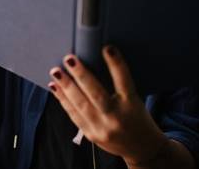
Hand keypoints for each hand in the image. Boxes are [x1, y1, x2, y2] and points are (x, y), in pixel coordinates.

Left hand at [47, 46, 169, 164]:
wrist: (143, 149)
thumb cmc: (138, 118)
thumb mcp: (135, 100)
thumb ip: (119, 86)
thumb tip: (94, 62)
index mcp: (132, 105)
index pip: (124, 81)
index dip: (116, 64)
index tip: (107, 48)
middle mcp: (117, 118)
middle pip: (97, 94)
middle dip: (80, 75)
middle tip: (69, 58)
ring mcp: (102, 128)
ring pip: (80, 105)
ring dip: (66, 87)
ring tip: (56, 72)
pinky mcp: (92, 135)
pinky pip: (74, 115)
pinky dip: (63, 100)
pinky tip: (55, 87)